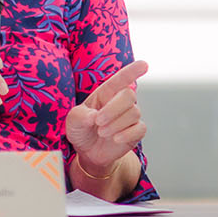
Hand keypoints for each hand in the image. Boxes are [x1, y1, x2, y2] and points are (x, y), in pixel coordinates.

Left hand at [64, 60, 148, 175]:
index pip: (121, 79)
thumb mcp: (73, 120)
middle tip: (98, 121)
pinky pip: (140, 129)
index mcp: (106, 93)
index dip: (132, 71)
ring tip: (102, 132)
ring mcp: (130, 117)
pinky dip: (127, 134)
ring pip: (134, 113)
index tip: (144, 64)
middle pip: (129, 95)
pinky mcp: (136, 131)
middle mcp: (120, 102)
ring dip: (116, 124)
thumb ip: (80, 116)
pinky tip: (115, 139)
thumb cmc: (81, 130)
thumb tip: (95, 116)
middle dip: (113, 109)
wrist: (88, 152)